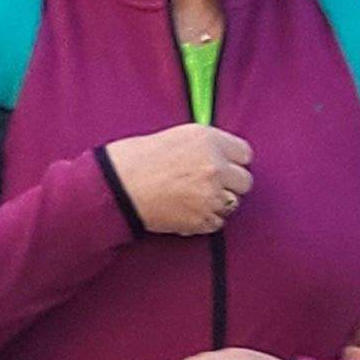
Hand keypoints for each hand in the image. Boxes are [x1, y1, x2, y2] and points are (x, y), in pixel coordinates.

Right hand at [100, 124, 253, 235]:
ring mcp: (211, 195)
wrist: (115, 188)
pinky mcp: (202, 219)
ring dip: (218, 203)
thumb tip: (221, 154)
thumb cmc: (135, 159)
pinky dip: (205, 220)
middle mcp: (215, 166)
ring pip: (233, 204)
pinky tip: (186, 211)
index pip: (245, 153)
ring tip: (193, 198)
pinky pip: (217, 223)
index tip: (224, 165)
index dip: (232, 160)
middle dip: (229, 184)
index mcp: (208, 140)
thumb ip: (204, 145)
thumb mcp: (175, 137)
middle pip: (244, 181)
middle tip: (208, 184)